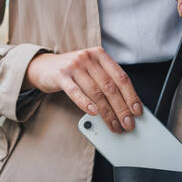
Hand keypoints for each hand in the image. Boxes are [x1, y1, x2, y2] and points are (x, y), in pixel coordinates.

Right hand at [24, 47, 142, 132]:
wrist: (43, 67)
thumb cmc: (72, 72)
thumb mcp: (91, 71)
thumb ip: (106, 83)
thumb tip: (125, 107)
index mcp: (100, 56)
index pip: (122, 77)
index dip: (132, 96)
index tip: (137, 111)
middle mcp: (89, 58)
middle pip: (110, 87)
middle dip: (121, 108)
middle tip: (128, 123)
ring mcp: (74, 65)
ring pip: (96, 92)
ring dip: (107, 113)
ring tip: (113, 125)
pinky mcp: (61, 75)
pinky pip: (76, 92)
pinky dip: (86, 103)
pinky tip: (94, 113)